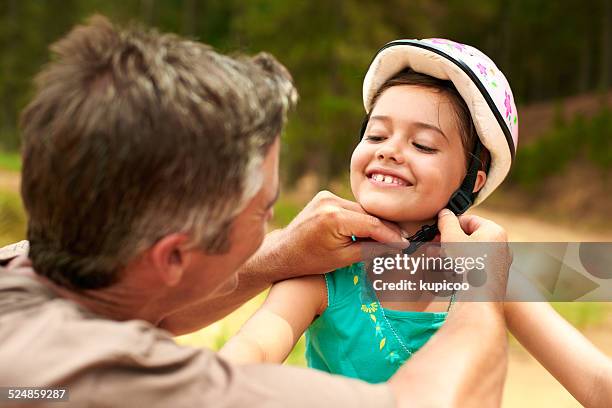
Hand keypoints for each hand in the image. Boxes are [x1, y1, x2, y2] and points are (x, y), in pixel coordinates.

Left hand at [276, 191, 406, 276]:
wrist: (282, 252)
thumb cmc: (310, 260)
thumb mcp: (343, 259)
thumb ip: (370, 249)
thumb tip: (395, 246)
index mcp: (334, 218)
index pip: (372, 225)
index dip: (391, 235)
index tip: (405, 244)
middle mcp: (330, 201)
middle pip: (368, 214)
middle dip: (385, 228)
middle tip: (403, 240)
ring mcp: (326, 196)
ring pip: (361, 210)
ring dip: (374, 222)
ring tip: (391, 237)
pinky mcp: (325, 197)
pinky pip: (350, 207)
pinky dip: (361, 218)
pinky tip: (371, 230)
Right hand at [436, 209, 510, 300]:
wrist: (479, 298)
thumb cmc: (469, 265)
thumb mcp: (451, 237)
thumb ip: (446, 222)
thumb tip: (445, 213)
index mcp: (494, 231)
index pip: (469, 219)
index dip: (451, 223)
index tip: (438, 228)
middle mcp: (500, 246)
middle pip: (468, 237)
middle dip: (447, 240)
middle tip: (433, 243)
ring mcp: (497, 263)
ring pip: (469, 253)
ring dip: (449, 253)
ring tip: (434, 257)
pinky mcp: (492, 278)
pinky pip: (473, 266)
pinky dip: (459, 266)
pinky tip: (445, 270)